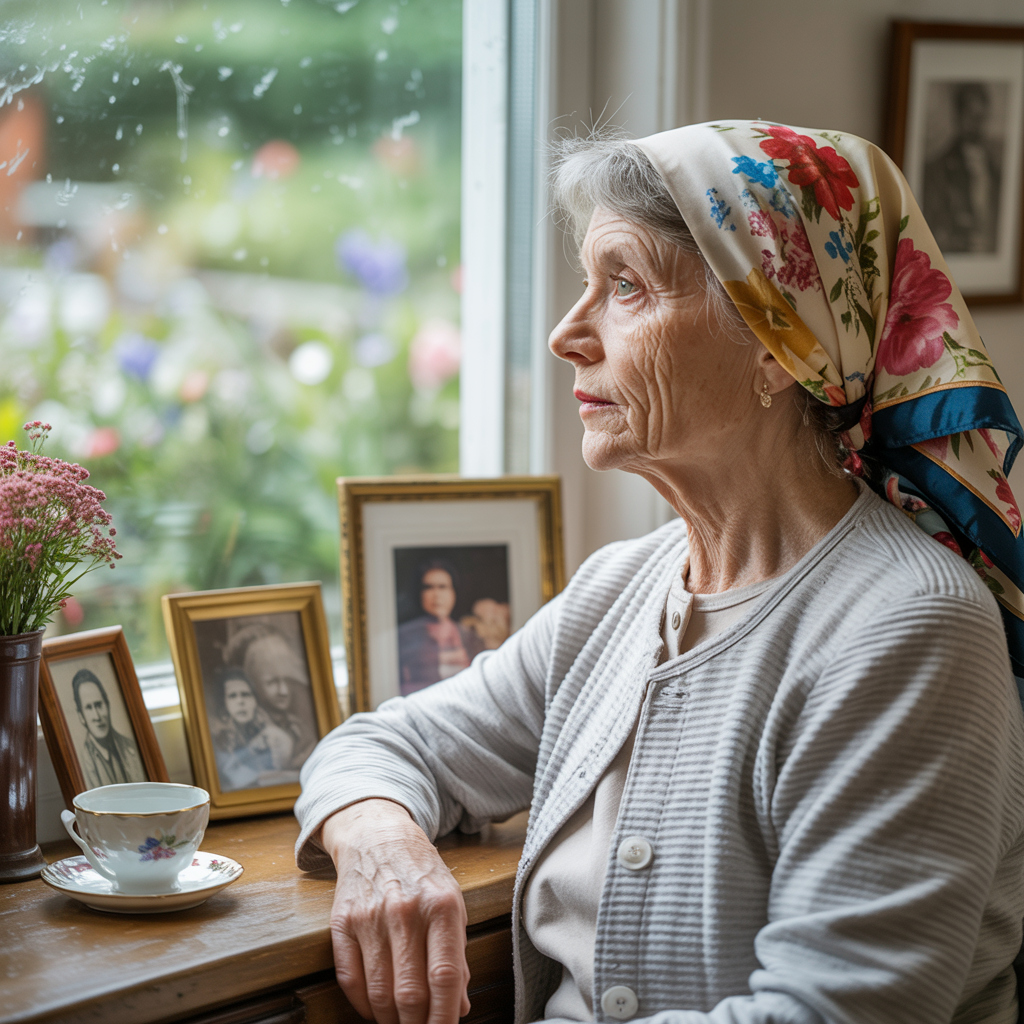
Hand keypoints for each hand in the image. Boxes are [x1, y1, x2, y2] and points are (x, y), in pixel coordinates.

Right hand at [321, 799, 470, 1023]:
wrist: (378, 836)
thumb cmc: (421, 873)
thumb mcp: (452, 903)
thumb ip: (457, 955)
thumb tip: (460, 1006)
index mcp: (441, 906)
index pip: (444, 977)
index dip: (445, 1017)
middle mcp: (405, 911)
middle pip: (410, 993)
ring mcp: (370, 917)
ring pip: (379, 993)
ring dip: (390, 1020)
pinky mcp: (342, 922)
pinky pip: (350, 979)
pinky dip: (363, 1005)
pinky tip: (375, 1009)